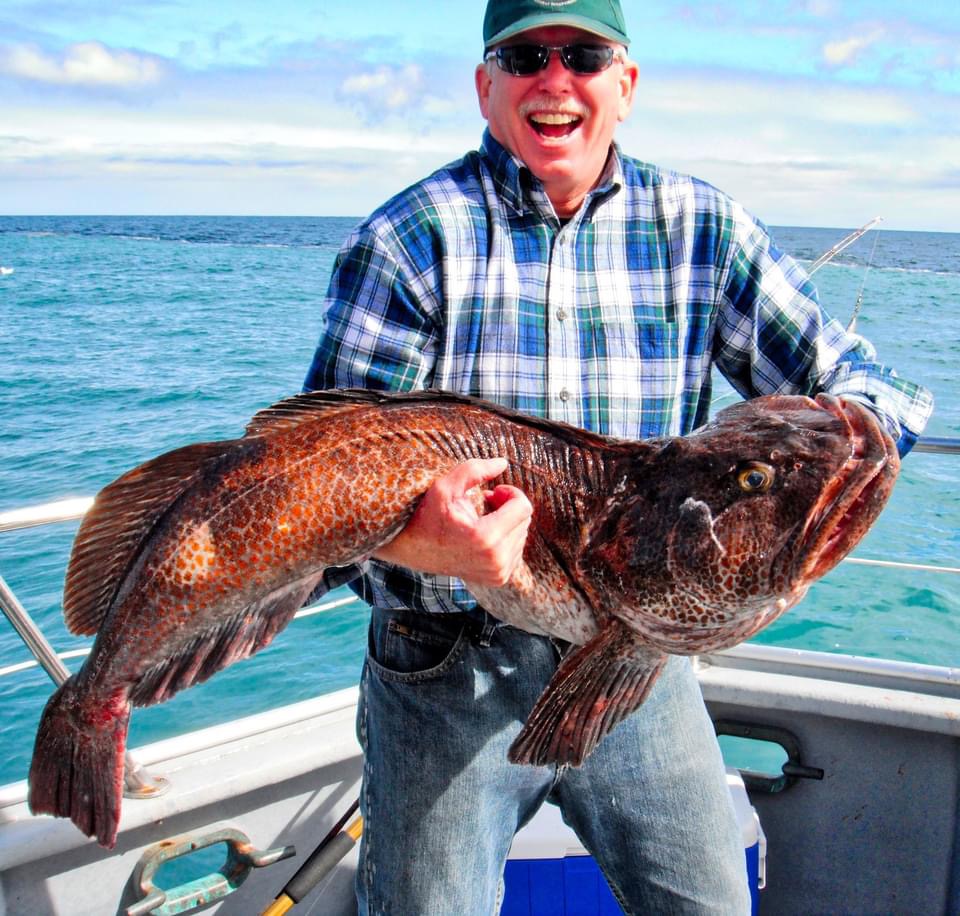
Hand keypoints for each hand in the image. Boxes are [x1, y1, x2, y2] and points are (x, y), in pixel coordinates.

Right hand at [373, 458, 532, 587]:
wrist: (413, 550)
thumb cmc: (427, 515)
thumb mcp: (445, 487)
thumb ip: (475, 470)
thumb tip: (503, 462)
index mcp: (485, 538)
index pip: (523, 508)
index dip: (511, 493)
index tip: (493, 491)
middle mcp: (496, 560)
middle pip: (525, 520)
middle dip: (508, 506)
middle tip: (486, 501)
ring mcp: (498, 573)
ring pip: (522, 535)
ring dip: (507, 521)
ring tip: (483, 517)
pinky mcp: (498, 579)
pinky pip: (517, 550)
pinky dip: (505, 537)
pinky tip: (485, 533)